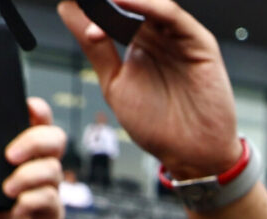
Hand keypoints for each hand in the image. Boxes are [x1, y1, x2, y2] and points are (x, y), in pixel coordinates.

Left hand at [0, 99, 64, 218]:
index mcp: (18, 156)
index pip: (35, 123)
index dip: (36, 110)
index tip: (25, 106)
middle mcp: (37, 169)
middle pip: (54, 138)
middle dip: (34, 140)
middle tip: (9, 154)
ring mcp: (46, 191)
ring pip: (53, 168)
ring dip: (28, 175)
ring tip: (6, 189)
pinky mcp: (51, 214)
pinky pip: (49, 199)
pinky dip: (31, 201)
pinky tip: (17, 209)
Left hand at [57, 0, 236, 179]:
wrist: (191, 156)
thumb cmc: (159, 127)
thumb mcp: (115, 84)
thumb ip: (96, 49)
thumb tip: (68, 12)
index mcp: (137, 42)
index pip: (111, 9)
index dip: (90, 5)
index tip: (69, 2)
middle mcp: (158, 35)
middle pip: (127, 3)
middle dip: (103, 1)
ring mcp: (177, 37)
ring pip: (147, 3)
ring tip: (98, 2)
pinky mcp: (198, 42)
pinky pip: (170, 14)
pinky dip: (146, 5)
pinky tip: (122, 2)